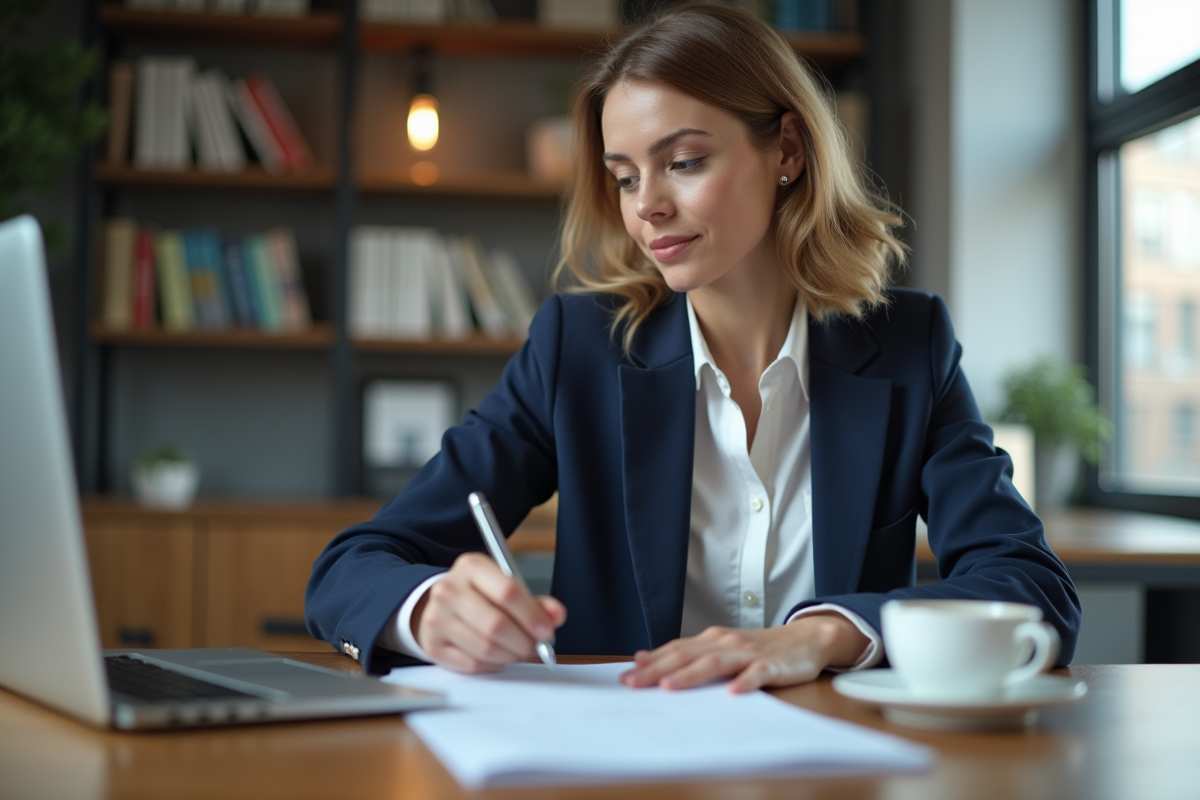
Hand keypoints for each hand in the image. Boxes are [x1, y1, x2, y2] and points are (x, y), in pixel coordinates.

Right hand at [413, 552, 565, 673]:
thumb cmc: (480, 596)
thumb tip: (555, 615)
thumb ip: (535, 602)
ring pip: (486, 648)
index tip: (546, 630)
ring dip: (510, 655)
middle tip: (535, 646)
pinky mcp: (433, 645)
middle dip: (523, 641)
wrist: (441, 604)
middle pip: (496, 624)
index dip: (531, 615)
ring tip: (517, 650)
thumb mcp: (506, 587)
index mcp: (471, 567)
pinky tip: (497, 655)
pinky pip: (473, 664)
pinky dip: (493, 664)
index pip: (507, 591)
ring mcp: (437, 618)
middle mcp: (449, 589)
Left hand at [619, 613, 869, 693]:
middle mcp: (726, 642)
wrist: (805, 639)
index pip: (675, 649)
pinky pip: (757, 674)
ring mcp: (749, 653)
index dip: (650, 663)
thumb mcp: (719, 647)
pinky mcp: (772, 666)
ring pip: (716, 662)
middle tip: (634, 684)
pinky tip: (732, 693)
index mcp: (711, 639)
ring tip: (672, 687)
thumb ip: (686, 653)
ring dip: (692, 674)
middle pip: (688, 654)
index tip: (625, 677)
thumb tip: (643, 657)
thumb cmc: (758, 648)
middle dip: (659, 669)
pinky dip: (744, 683)